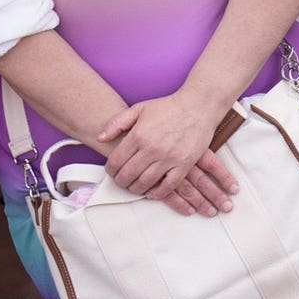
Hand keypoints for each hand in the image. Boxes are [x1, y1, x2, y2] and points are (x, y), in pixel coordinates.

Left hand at [94, 85, 242, 216]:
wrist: (198, 106)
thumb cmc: (169, 107)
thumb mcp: (139, 109)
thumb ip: (117, 123)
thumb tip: (100, 138)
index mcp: (139, 135)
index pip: (116, 161)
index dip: (110, 170)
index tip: (112, 171)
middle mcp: (152, 148)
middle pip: (128, 175)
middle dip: (120, 181)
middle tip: (121, 181)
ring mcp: (168, 158)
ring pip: (145, 183)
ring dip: (136, 188)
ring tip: (134, 186)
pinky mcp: (183, 165)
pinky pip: (167, 186)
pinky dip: (156, 193)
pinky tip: (152, 191)